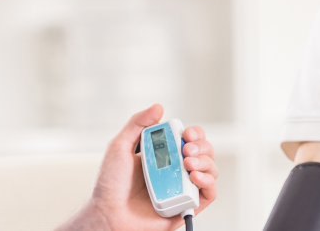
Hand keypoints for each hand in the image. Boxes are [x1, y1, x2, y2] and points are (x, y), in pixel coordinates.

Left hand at [57, 104, 218, 230]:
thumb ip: (137, 124)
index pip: (189, 139)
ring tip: (189, 163)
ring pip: (211, 170)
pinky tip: (195, 176)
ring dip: (206, 162)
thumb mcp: (119, 147)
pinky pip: (209, 193)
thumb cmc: (109, 185)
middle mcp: (176, 171)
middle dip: (202, 146)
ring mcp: (182, 188)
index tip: (187, 133)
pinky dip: (208, 182)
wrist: (108, 213)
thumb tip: (158, 106)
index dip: (194, 133)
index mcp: (163, 156)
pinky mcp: (186, 206)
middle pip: (204, 152)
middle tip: (186, 149)